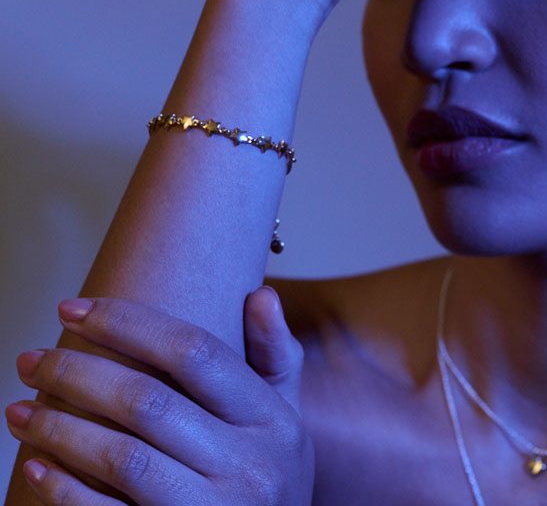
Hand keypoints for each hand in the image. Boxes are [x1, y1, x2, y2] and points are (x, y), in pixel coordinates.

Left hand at [5, 287, 312, 505]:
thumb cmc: (271, 472)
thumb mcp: (286, 413)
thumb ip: (275, 354)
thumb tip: (261, 294)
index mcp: (271, 417)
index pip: (194, 353)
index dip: (129, 324)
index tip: (76, 308)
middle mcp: (248, 463)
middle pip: (148, 402)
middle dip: (78, 374)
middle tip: (32, 360)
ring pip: (124, 457)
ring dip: (60, 429)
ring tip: (19, 409)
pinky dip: (65, 491)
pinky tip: (37, 466)